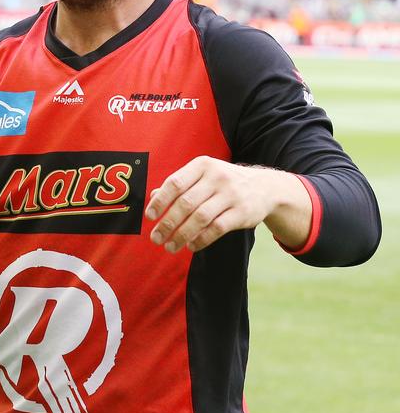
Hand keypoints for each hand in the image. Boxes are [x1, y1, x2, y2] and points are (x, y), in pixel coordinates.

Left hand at [145, 156, 305, 253]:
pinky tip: (190, 246)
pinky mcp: (242, 212)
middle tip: (155, 238)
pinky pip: (217, 229)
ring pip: (200, 218)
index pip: (175, 183)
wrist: (264, 187)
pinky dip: (201, 240)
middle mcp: (217, 177)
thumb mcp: (202, 175)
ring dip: (182, 235)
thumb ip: (179, 185)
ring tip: (170, 246)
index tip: (149, 217)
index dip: (160, 201)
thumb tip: (153, 196)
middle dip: (167, 223)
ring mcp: (231, 195)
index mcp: (202, 165)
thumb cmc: (223, 182)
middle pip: (185, 203)